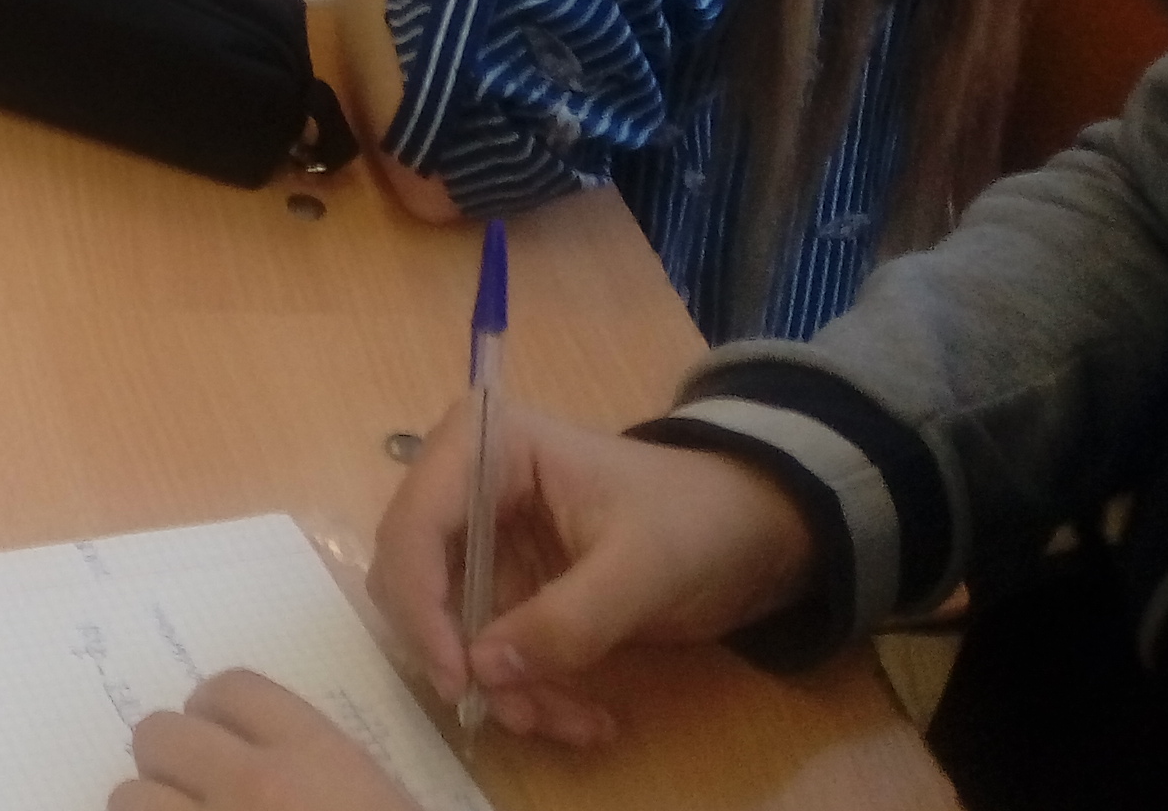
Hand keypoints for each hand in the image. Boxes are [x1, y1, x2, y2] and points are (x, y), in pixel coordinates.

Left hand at [112, 671, 421, 810]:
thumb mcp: (376, 808)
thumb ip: (316, 776)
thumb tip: (249, 762)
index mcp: (316, 758)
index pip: (231, 690)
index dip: (218, 715)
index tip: (223, 742)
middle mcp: (252, 784)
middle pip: (161, 733)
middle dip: (173, 763)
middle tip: (197, 794)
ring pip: (129, 797)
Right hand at [367, 400, 818, 747]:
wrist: (752, 532)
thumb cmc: (698, 523)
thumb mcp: (642, 570)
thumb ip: (565, 620)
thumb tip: (484, 671)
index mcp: (486, 444)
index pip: (414, 526)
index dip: (422, 606)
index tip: (460, 680)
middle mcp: (462, 482)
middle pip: (415, 580)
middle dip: (464, 656)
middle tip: (518, 714)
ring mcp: (480, 534)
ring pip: (449, 625)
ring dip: (502, 686)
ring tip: (572, 723)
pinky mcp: (501, 579)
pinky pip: (485, 645)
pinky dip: (525, 688)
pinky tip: (580, 715)